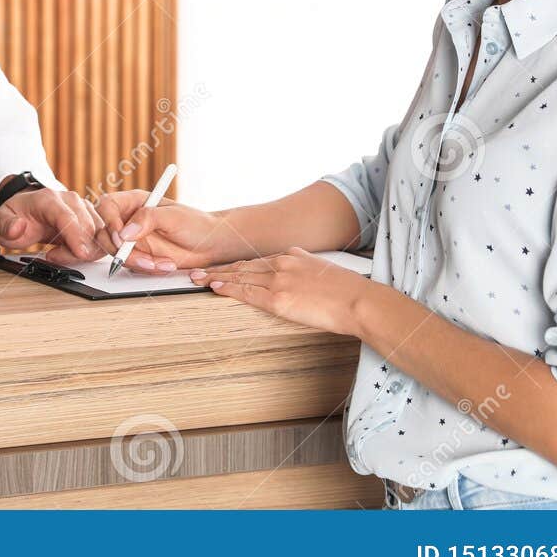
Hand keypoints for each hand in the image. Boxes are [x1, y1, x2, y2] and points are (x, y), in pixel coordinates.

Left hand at [0, 186, 111, 262]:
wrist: (27, 208)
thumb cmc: (17, 215)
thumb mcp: (0, 222)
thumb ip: (5, 226)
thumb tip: (17, 228)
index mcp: (48, 199)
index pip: (67, 216)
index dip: (76, 236)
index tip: (81, 253)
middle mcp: (70, 200)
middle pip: (86, 227)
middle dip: (76, 250)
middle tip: (54, 257)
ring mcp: (83, 207)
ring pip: (98, 233)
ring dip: (86, 251)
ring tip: (60, 254)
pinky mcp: (91, 217)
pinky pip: (102, 236)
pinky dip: (93, 249)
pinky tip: (75, 252)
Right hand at [93, 190, 241, 271]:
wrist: (210, 245)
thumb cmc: (195, 224)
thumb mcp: (172, 216)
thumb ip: (147, 219)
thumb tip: (125, 232)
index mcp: (134, 201)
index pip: (107, 206)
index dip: (109, 221)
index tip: (121, 236)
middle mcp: (129, 220)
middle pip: (105, 233)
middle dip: (120, 249)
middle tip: (140, 257)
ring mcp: (132, 239)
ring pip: (115, 252)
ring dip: (136, 261)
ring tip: (161, 263)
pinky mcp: (138, 256)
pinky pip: (129, 265)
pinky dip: (145, 268)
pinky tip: (165, 265)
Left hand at [191, 247, 377, 336]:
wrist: (359, 301)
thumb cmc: (347, 290)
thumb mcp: (321, 269)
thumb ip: (304, 266)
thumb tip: (295, 265)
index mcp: (292, 255)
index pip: (256, 260)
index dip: (235, 264)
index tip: (221, 267)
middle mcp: (282, 263)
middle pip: (242, 265)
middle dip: (217, 269)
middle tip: (196, 271)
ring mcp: (279, 281)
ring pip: (240, 277)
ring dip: (216, 277)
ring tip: (197, 279)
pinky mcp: (279, 299)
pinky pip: (247, 293)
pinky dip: (228, 289)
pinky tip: (215, 289)